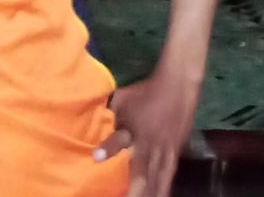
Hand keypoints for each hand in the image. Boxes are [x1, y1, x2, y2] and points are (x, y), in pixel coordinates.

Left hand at [93, 70, 200, 196]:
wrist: (177, 86)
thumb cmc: (145, 92)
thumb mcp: (122, 97)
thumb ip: (111, 114)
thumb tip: (95, 123)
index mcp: (135, 127)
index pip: (120, 139)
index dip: (109, 148)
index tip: (96, 158)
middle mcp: (150, 143)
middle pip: (142, 170)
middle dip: (134, 189)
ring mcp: (165, 150)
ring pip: (157, 178)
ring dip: (150, 193)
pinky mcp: (176, 153)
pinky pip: (169, 175)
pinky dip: (164, 188)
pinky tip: (160, 196)